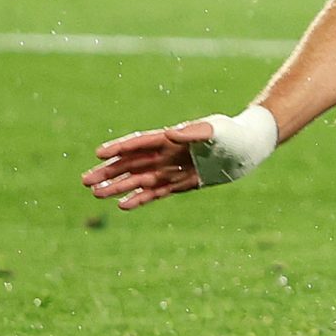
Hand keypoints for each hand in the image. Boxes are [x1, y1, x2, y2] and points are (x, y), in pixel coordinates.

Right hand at [80, 119, 219, 210]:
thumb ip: (194, 132)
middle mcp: (168, 154)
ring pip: (140, 179)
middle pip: (132, 163)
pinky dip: (139, 198)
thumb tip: (170, 133)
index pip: (140, 144)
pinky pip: (156, 192)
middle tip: (85, 181)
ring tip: (96, 194)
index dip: (120, 148)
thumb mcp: (216, 131)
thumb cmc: (233, 134)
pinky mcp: (182, 183)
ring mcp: (173, 169)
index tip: (99, 153)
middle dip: (110, 171)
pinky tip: (122, 205)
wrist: (250, 148)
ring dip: (118, 186)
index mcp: (172, 138)